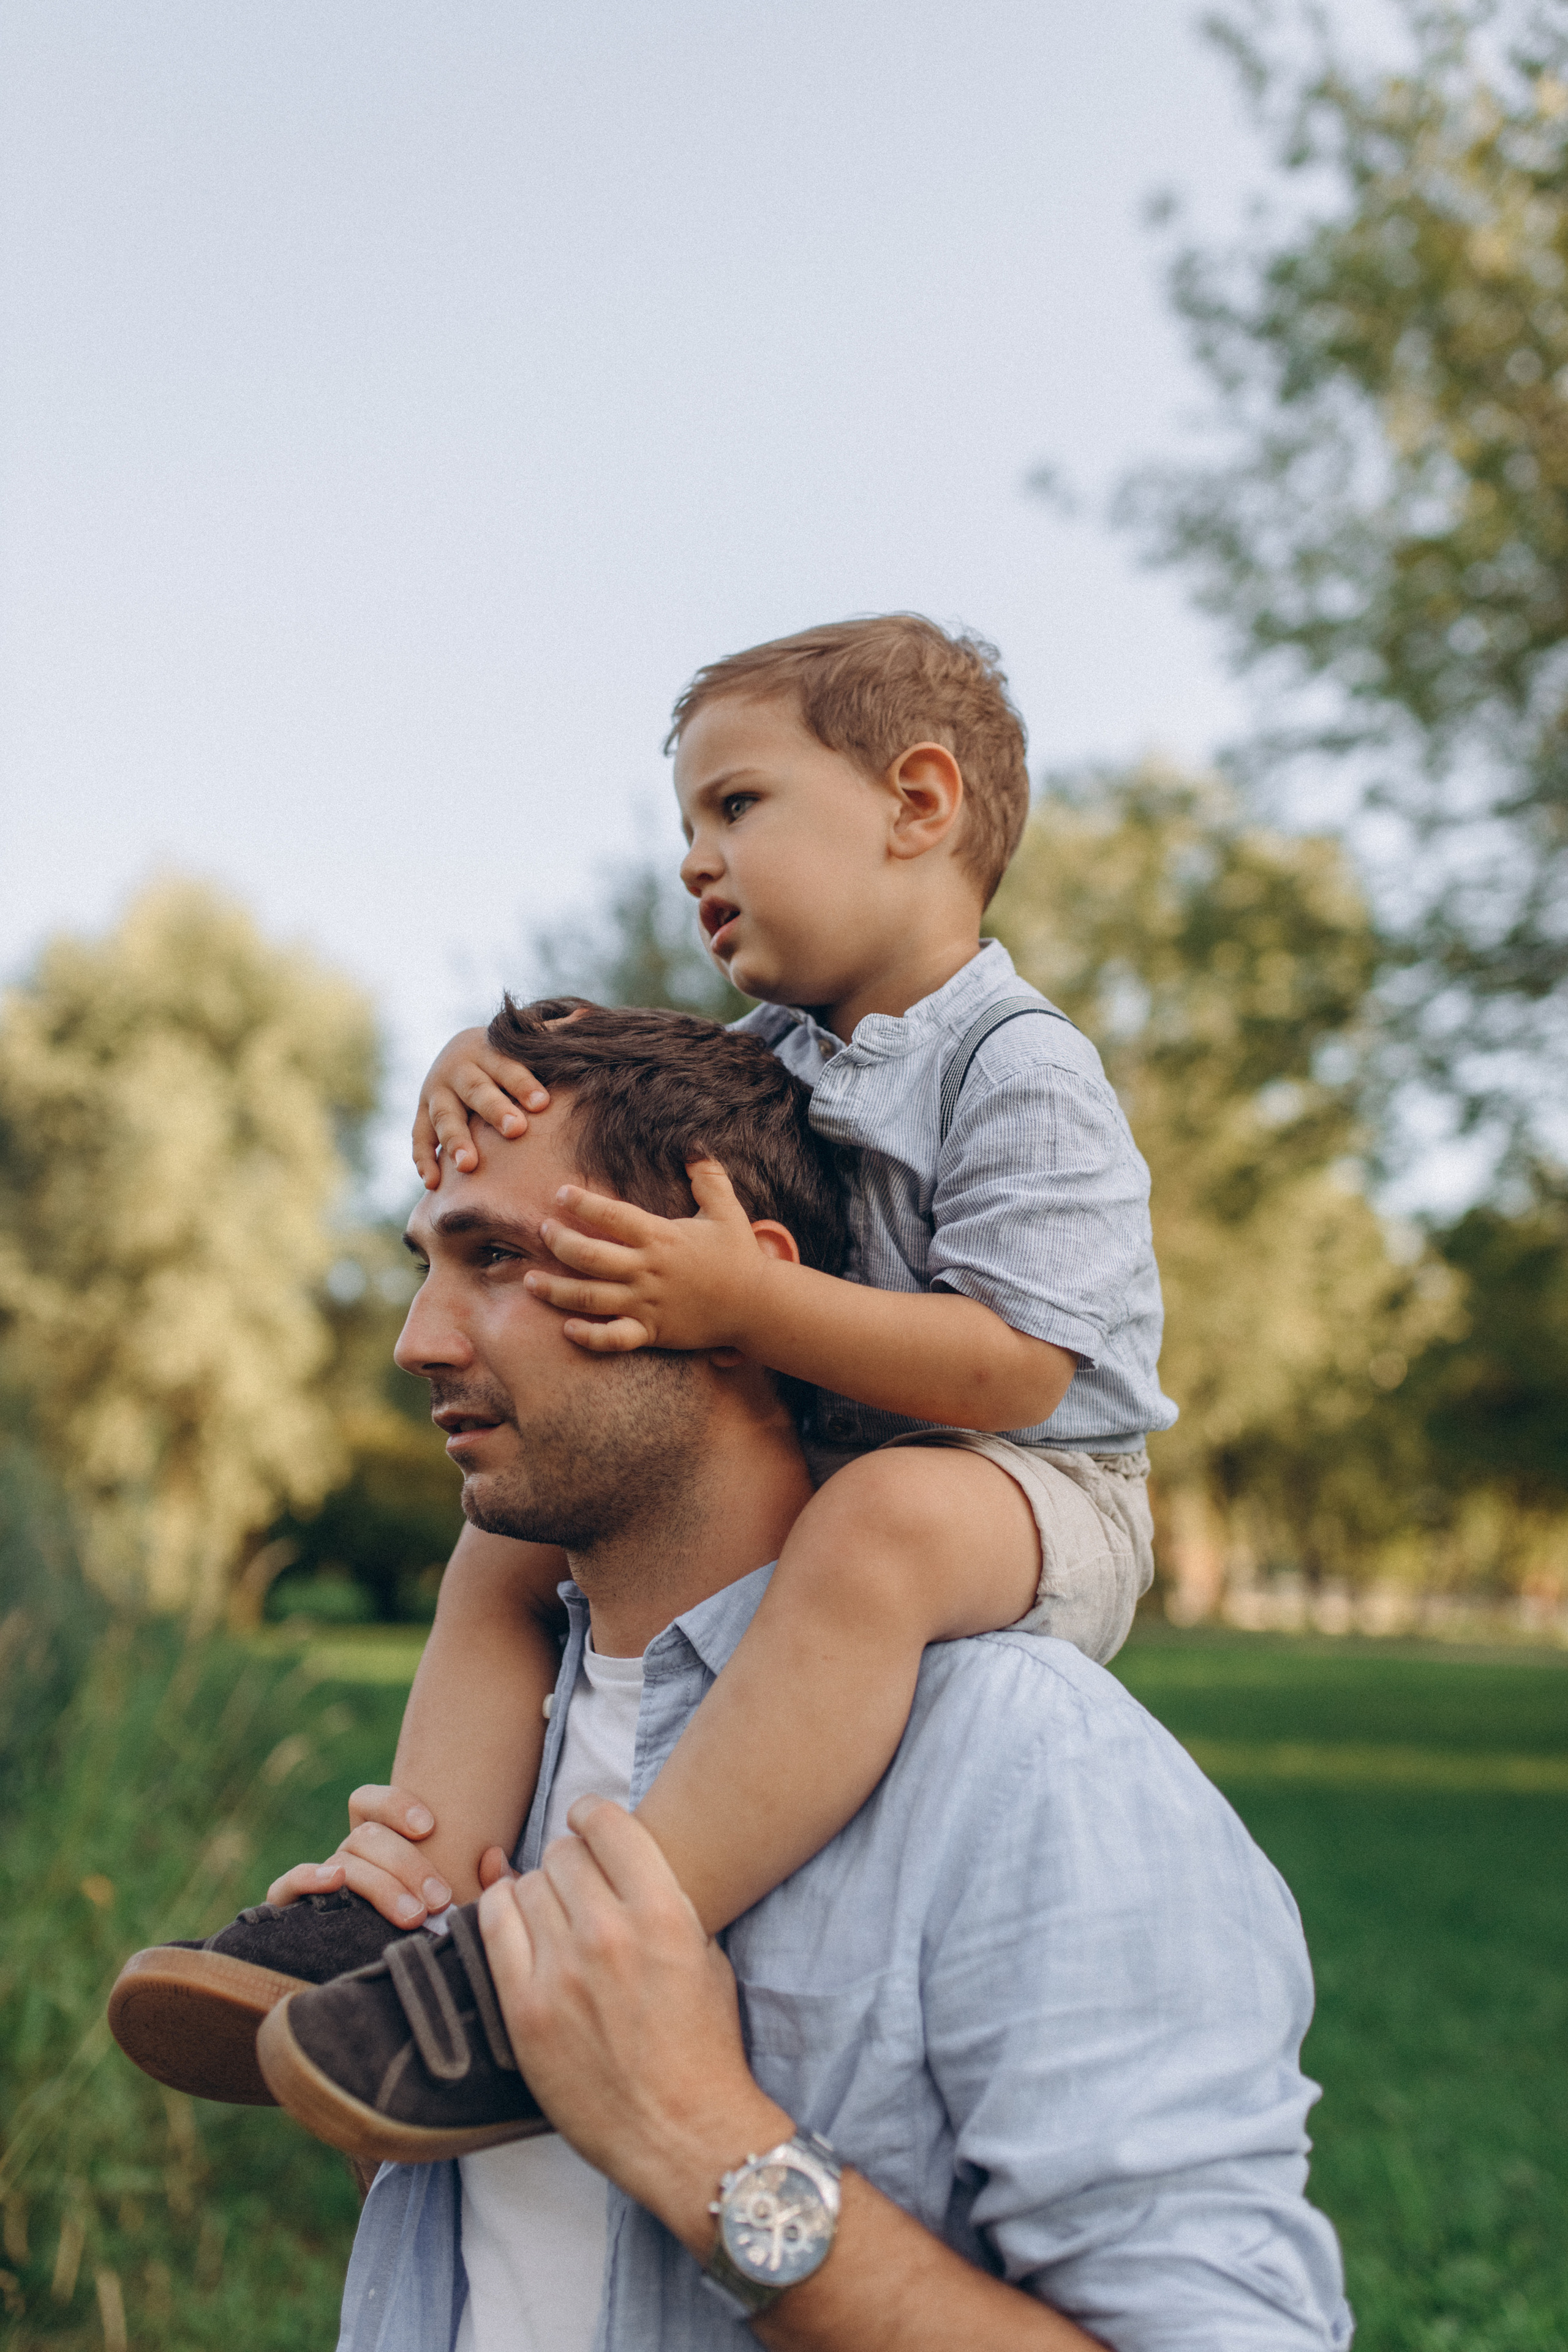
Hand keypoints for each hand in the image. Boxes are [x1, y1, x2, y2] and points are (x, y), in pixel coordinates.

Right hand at [265, 1783, 515, 1926]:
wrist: (390, 1997)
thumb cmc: (434, 1940)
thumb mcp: (464, 1909)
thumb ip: (487, 1885)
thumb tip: (493, 1856)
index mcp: (378, 1846)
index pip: (370, 1802)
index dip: (395, 1804)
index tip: (430, 1827)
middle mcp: (346, 1858)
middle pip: (366, 1836)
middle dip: (407, 1864)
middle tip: (439, 1900)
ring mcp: (319, 1883)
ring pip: (343, 1860)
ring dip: (380, 1884)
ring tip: (414, 1915)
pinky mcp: (290, 1912)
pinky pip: (286, 1884)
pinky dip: (307, 1877)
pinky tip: (334, 1883)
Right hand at [412, 1027, 549, 1188]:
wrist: (457, 1054)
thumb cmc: (503, 1056)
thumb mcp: (519, 1044)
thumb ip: (550, 1034)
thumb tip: (588, 1015)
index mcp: (487, 1050)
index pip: (507, 1067)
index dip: (524, 1084)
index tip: (543, 1103)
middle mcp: (458, 1070)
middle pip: (477, 1091)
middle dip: (495, 1110)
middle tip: (516, 1130)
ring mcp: (436, 1094)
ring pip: (445, 1117)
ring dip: (455, 1140)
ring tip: (468, 1165)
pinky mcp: (422, 1115)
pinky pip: (419, 1138)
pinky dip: (423, 1159)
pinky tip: (433, 1182)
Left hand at [478, 1798, 787, 2251]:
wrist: (683, 2133)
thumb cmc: (701, 2045)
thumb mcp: (703, 1953)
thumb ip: (660, 1898)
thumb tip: (616, 1853)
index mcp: (663, 1912)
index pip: (607, 1824)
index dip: (592, 1815)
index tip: (587, 1821)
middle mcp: (609, 1934)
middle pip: (562, 1854)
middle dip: (569, 1861)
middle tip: (576, 1882)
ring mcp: (561, 1973)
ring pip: (525, 1886)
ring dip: (537, 1891)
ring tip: (552, 1913)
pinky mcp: (525, 2010)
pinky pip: (492, 1926)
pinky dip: (501, 1913)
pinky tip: (517, 1921)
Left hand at [526, 1158, 779, 1353]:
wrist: (757, 1306)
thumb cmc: (739, 1255)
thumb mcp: (726, 1210)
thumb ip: (708, 1177)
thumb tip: (693, 1146)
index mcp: (660, 1238)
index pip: (612, 1215)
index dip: (582, 1203)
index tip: (560, 1194)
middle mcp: (648, 1270)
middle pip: (589, 1256)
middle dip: (559, 1242)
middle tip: (544, 1231)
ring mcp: (647, 1303)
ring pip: (589, 1298)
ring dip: (555, 1290)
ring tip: (530, 1280)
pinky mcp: (651, 1332)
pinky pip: (613, 1338)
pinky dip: (588, 1336)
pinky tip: (567, 1328)